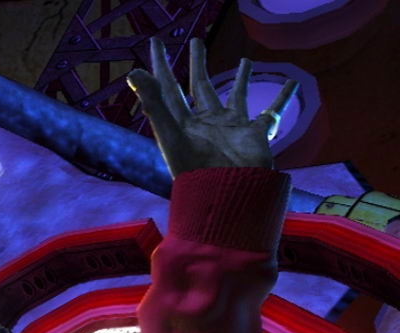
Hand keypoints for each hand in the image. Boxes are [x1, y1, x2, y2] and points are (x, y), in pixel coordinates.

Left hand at [127, 37, 296, 177]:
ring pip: (235, 96)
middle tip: (196, 41)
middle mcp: (205, 123)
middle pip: (200, 86)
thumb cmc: (194, 171)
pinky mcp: (253, 135)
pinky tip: (292, 82)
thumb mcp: (170, 134)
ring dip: (240, 78)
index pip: (168, 87)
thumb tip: (133, 73)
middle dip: (197, 63)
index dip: (160, 65)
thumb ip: (152, 104)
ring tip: (245, 60)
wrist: (224, 197)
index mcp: (181, 123)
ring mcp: (230, 128)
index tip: (155, 43)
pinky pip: (271, 112)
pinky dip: (283, 97)